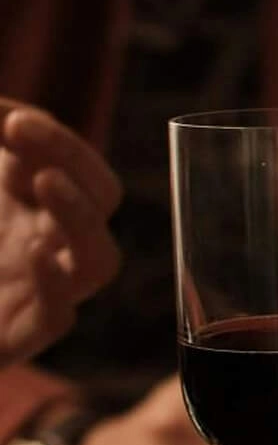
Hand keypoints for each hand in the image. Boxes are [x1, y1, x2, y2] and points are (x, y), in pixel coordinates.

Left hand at [0, 104, 120, 366]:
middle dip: (70, 157)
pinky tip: (35, 252)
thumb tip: (0, 107)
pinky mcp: (14, 338)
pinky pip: (59, 317)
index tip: (8, 117)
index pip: (73, 165)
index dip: (50, 137)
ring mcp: (36, 293)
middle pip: (100, 199)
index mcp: (28, 209)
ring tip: (45, 181)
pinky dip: (55, 285)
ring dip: (79, 216)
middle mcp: (43, 246)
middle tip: (18, 128)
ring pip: (98, 260)